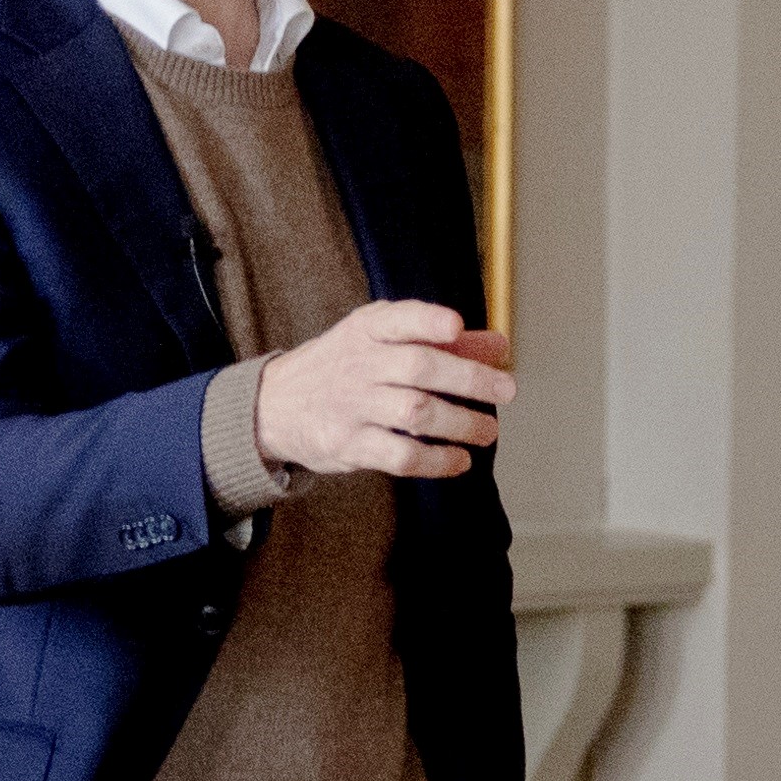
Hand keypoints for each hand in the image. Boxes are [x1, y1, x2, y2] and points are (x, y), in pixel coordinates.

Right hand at [255, 303, 511, 482]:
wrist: (274, 405)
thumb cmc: (343, 367)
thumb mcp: (379, 340)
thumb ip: (439, 342)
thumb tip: (498, 346)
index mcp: (367, 330)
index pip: (398, 319)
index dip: (428, 321)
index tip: (456, 326)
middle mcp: (359, 364)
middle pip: (418, 368)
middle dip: (468, 380)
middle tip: (506, 390)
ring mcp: (352, 406)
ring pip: (414, 414)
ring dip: (459, 424)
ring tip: (488, 431)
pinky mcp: (348, 445)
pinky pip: (400, 456)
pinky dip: (436, 461)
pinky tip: (459, 460)